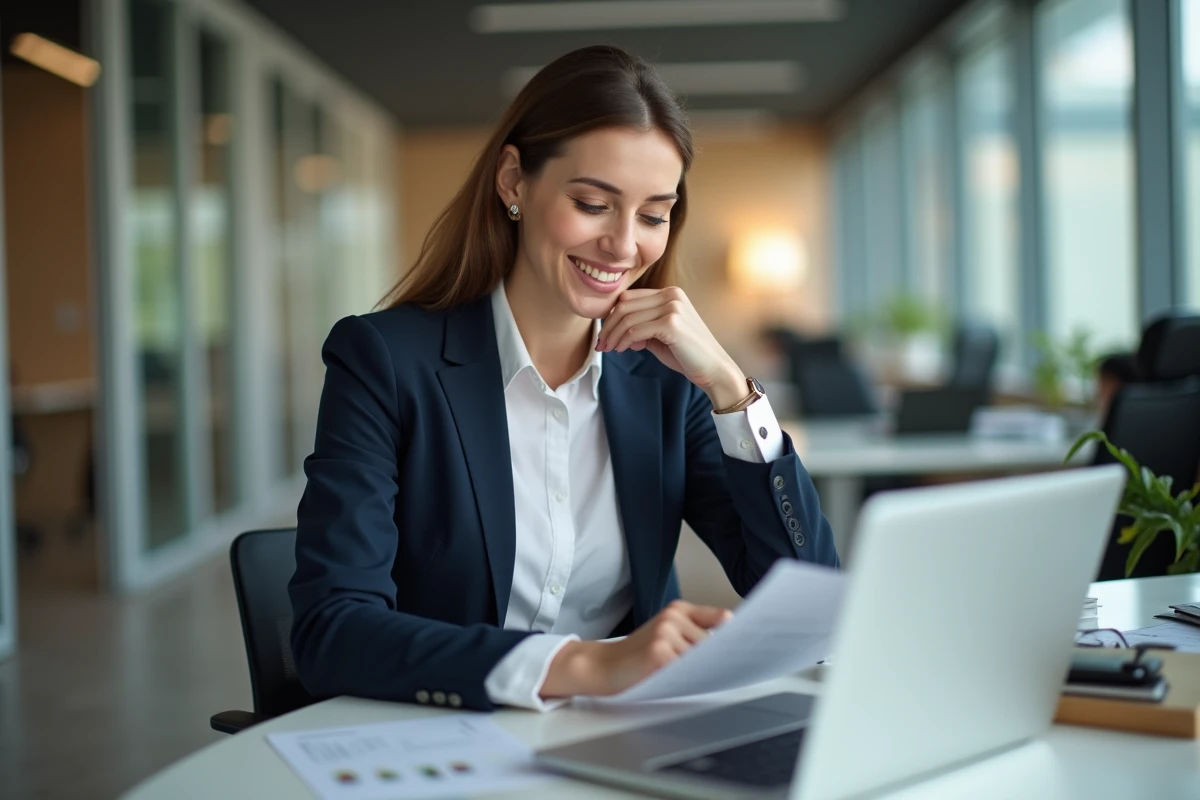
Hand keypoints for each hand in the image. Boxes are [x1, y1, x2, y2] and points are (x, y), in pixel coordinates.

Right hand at [540, 601, 732, 698]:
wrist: (602, 666)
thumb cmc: (637, 657)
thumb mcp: (667, 636)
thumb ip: (695, 636)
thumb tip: (730, 649)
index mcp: (679, 610)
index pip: (722, 618)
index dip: (736, 634)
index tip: (753, 645)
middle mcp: (674, 616)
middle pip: (715, 644)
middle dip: (714, 660)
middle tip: (710, 672)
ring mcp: (666, 632)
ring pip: (702, 659)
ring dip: (698, 672)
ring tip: (676, 675)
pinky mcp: (659, 652)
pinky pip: (687, 670)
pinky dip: (686, 679)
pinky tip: (672, 680)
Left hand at [596, 287, 747, 408]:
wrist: (713, 369)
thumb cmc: (687, 355)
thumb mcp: (660, 336)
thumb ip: (641, 328)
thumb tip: (617, 331)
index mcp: (670, 293)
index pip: (629, 297)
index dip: (612, 316)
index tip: (605, 334)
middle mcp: (671, 295)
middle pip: (624, 305)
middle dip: (608, 326)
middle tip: (602, 344)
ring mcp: (672, 307)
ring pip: (627, 317)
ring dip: (613, 335)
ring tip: (609, 349)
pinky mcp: (671, 323)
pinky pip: (635, 330)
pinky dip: (624, 341)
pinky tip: (622, 350)